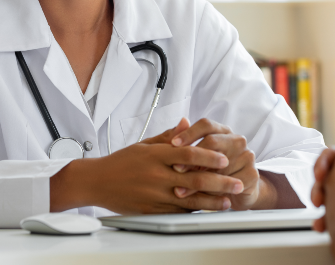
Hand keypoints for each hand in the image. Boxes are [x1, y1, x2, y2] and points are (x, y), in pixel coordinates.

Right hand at [51, 136, 243, 213]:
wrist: (97, 181)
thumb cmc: (121, 161)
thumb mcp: (144, 143)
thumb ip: (168, 135)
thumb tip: (186, 122)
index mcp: (155, 155)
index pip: (187, 155)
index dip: (208, 157)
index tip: (224, 158)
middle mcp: (157, 175)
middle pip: (193, 179)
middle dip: (219, 182)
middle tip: (237, 183)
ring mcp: (154, 195)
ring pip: (189, 200)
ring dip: (212, 201)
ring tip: (228, 201)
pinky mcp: (151, 210)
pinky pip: (177, 212)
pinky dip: (193, 211)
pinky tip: (206, 210)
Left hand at [167, 118, 259, 210]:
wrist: (239, 191)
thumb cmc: (215, 170)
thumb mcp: (199, 155)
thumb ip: (189, 141)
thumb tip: (181, 122)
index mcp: (223, 131)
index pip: (206, 124)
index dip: (189, 133)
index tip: (173, 144)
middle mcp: (236, 140)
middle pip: (213, 141)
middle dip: (191, 157)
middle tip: (176, 168)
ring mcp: (246, 156)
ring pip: (219, 165)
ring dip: (198, 178)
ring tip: (181, 189)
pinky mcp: (252, 174)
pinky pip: (230, 182)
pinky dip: (212, 192)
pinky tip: (201, 198)